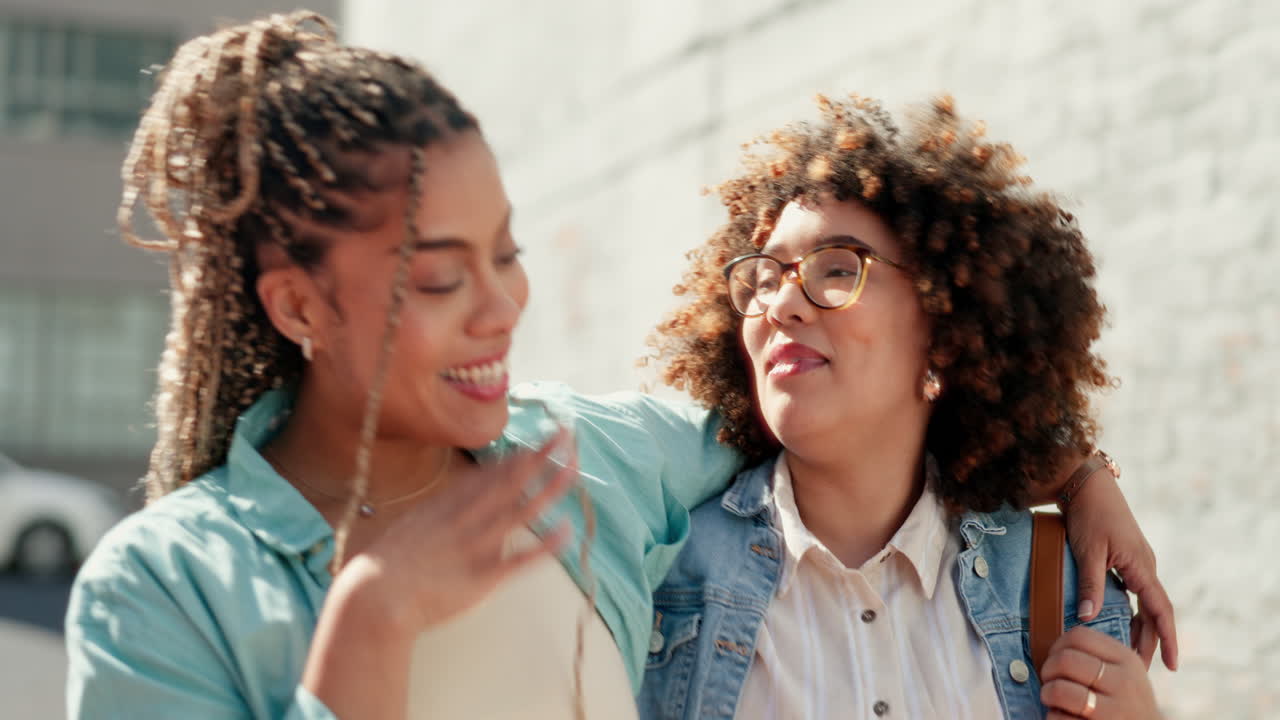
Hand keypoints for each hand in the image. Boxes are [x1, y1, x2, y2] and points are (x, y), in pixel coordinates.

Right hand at [344, 429, 578, 631]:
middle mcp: (465, 517)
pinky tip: (566, 529)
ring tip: (573, 467)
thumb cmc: (389, 565)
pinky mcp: (483, 575)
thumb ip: (439, 513)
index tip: (537, 442)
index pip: (488, 473)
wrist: (374, 596)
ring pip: (520, 510)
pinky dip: (545, 544)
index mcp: (446, 504)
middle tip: (565, 434)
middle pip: (509, 481)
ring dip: (549, 488)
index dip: (516, 457)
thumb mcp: (412, 524)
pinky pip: (521, 557)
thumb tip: (459, 504)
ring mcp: (476, 544)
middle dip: (539, 457)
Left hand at [1041, 626, 1161, 719]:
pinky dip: (1053, 716)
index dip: (1058, 645)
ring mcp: (1115, 709)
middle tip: (1050, 680)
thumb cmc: (1127, 702)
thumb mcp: (1123, 673)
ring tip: (1053, 700)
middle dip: (1048, 670)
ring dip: (1047, 694)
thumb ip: (1096, 656)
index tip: (1056, 658)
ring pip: (1059, 689)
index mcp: (1126, 659)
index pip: (1080, 636)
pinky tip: (1064, 717)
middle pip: (1065, 660)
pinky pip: (1059, 717)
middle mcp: (1123, 681)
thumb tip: (1055, 648)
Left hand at [1060, 465, 1177, 670]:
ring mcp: (1135, 562)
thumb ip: (1090, 584)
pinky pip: (1133, 592)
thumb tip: (1088, 618)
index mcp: (1141, 567)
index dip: (1167, 638)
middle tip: (1144, 669)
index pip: (1160, 610)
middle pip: (1153, 612)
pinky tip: (1117, 624)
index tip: (1172, 664)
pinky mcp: (1124, 558)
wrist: (1086, 484)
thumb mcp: (1088, 550)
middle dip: (1151, 641)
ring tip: (1130, 653)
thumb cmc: (1089, 514)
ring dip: (1140, 627)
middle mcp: (1144, 567)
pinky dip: (1129, 611)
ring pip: (1143, 603)